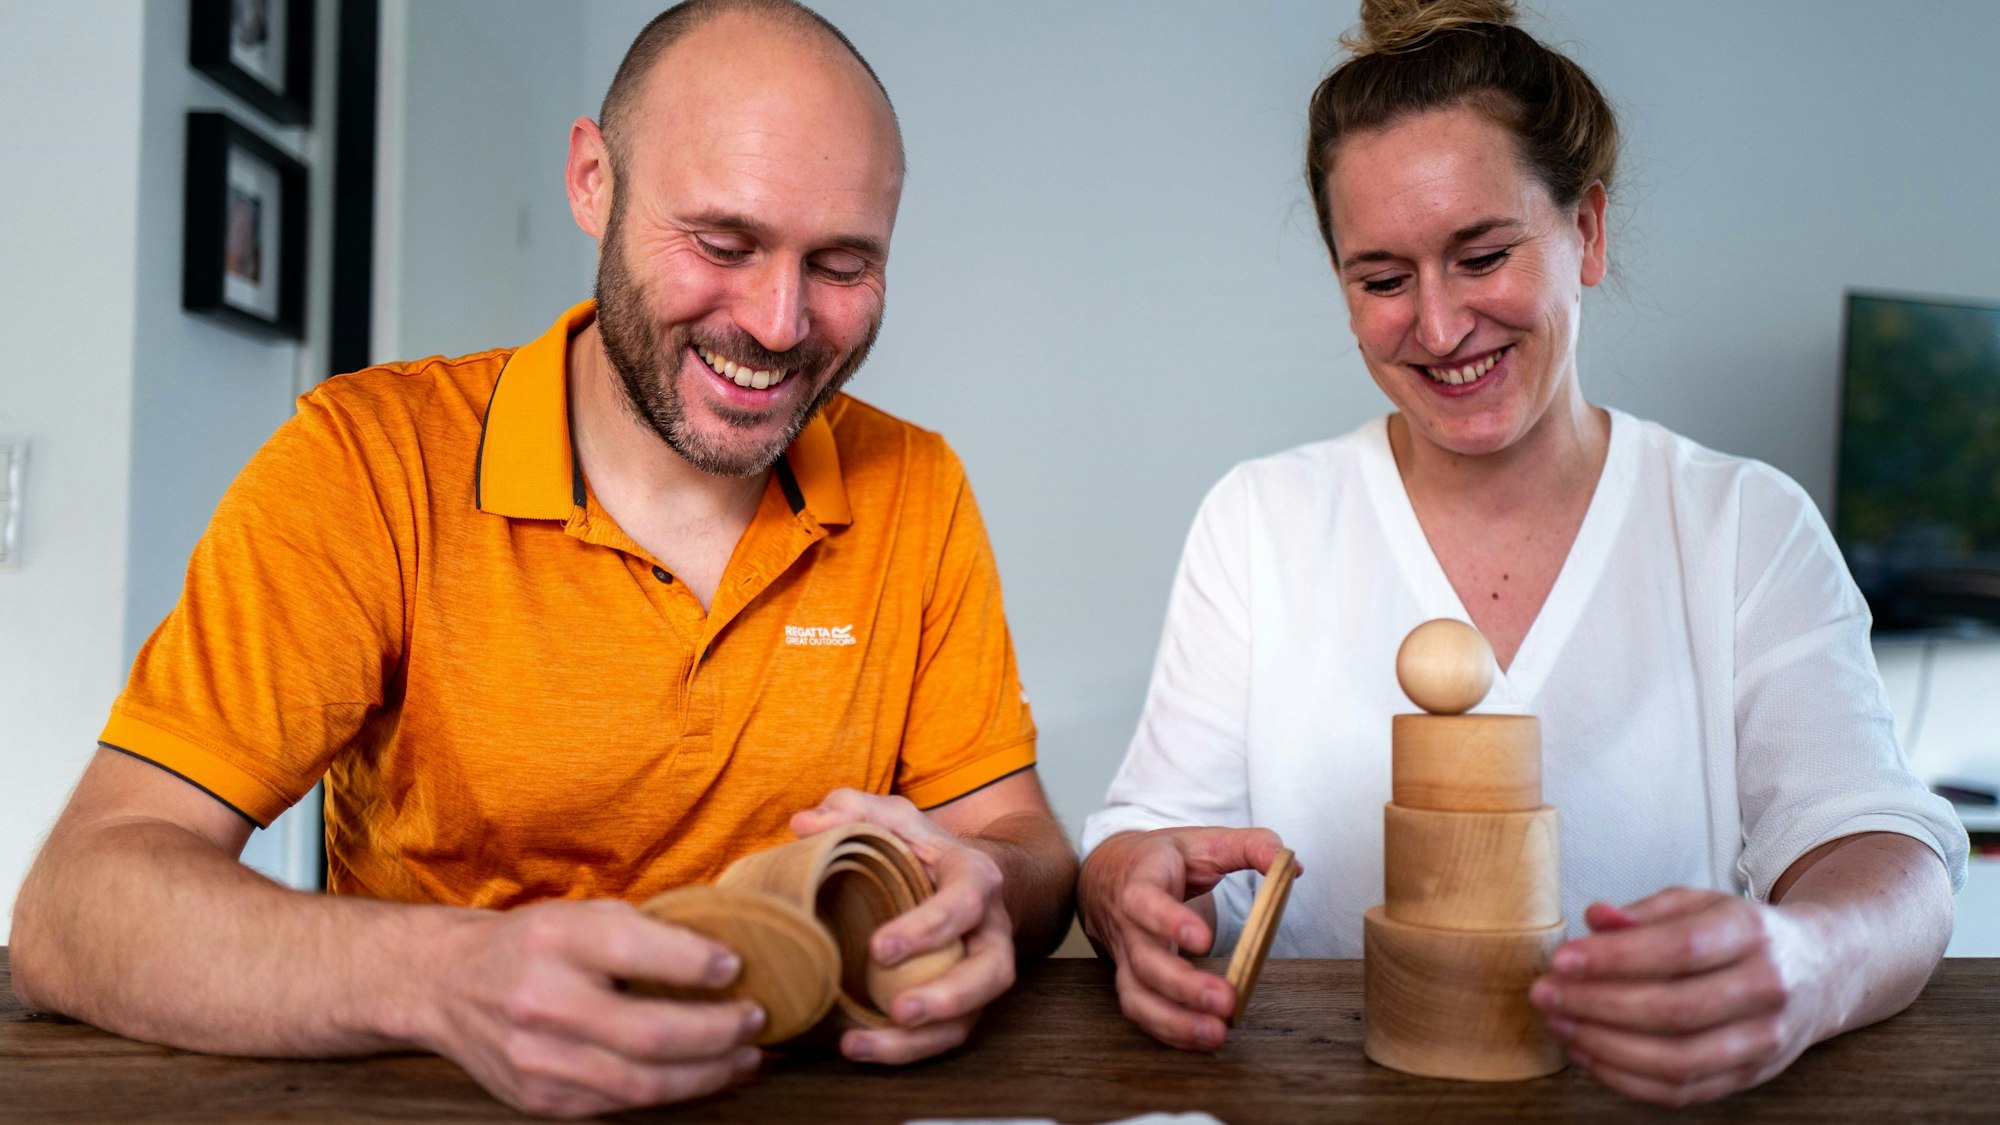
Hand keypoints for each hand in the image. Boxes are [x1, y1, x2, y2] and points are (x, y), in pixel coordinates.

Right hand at [416, 899, 765, 1117]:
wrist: (446, 985)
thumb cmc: (531, 944)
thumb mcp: (579, 915)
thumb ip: (644, 931)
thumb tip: (724, 955)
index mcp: (553, 940)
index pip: (634, 951)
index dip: (695, 963)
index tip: (736, 967)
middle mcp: (540, 1002)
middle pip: (647, 1033)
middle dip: (717, 1032)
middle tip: (756, 1020)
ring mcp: (537, 1060)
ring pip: (641, 1084)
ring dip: (708, 1074)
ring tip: (745, 1057)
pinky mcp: (539, 1100)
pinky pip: (620, 1105)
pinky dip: (672, 1093)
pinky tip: (704, 1077)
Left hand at [791, 788, 1016, 1064]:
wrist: (971, 878)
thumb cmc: (924, 849)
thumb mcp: (894, 818)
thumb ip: (853, 810)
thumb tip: (804, 822)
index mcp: (975, 879)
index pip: (963, 903)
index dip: (928, 928)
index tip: (879, 948)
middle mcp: (990, 930)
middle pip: (991, 972)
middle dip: (948, 997)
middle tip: (899, 1011)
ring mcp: (981, 973)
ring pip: (971, 1017)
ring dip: (921, 1040)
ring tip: (864, 1044)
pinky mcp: (965, 1004)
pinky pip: (946, 1036)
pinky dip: (906, 1051)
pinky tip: (859, 1048)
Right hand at [1078, 826, 1293, 1050]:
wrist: (1111, 872)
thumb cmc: (1162, 859)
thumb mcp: (1203, 840)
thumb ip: (1249, 846)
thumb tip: (1292, 865)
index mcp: (1140, 882)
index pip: (1144, 902)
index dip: (1169, 922)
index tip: (1203, 940)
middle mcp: (1127, 924)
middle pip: (1144, 961)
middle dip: (1183, 987)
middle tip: (1226, 1001)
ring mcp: (1126, 956)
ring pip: (1136, 995)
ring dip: (1174, 1021)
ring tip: (1216, 1034)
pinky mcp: (1131, 980)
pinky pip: (1142, 1011)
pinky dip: (1170, 1031)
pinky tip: (1203, 1039)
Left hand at [1529, 887, 1832, 1105]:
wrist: (1819, 970)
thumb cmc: (1741, 933)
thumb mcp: (1699, 903)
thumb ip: (1645, 911)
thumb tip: (1595, 918)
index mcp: (1751, 933)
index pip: (1679, 950)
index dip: (1615, 958)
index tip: (1562, 959)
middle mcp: (1765, 988)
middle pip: (1674, 1009)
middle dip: (1597, 1005)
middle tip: (1545, 995)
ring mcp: (1764, 1040)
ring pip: (1677, 1060)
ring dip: (1606, 1047)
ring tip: (1560, 1025)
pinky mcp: (1752, 1076)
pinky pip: (1683, 1091)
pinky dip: (1627, 1079)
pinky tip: (1589, 1055)